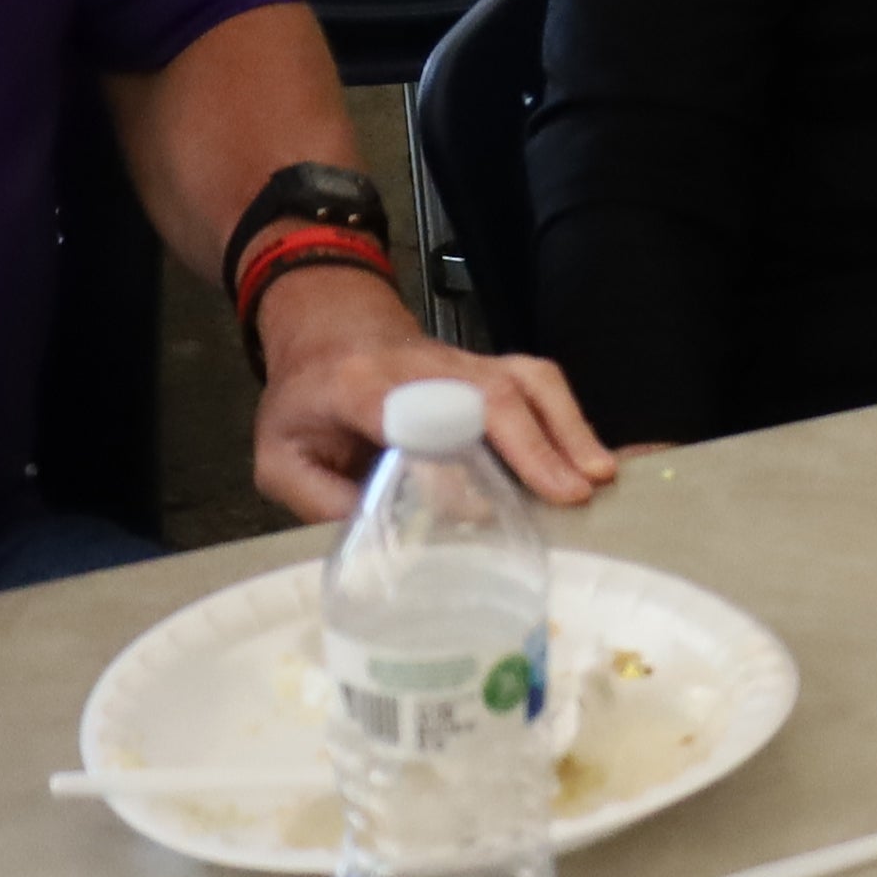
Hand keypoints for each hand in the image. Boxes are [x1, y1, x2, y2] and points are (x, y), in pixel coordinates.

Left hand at [247, 267, 618, 521]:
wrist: (327, 332)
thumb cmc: (305, 402)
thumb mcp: (278, 457)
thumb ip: (319, 498)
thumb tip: (379, 543)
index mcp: (361, 387)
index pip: (416, 419)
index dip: (449, 465)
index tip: (482, 513)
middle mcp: (424, 367)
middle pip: (489, 392)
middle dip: (534, 442)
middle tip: (572, 493)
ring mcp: (463, 362)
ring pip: (524, 378)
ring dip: (567, 425)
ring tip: (598, 476)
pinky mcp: (487, 367)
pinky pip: (537, 381)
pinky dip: (571, 416)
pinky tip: (592, 457)